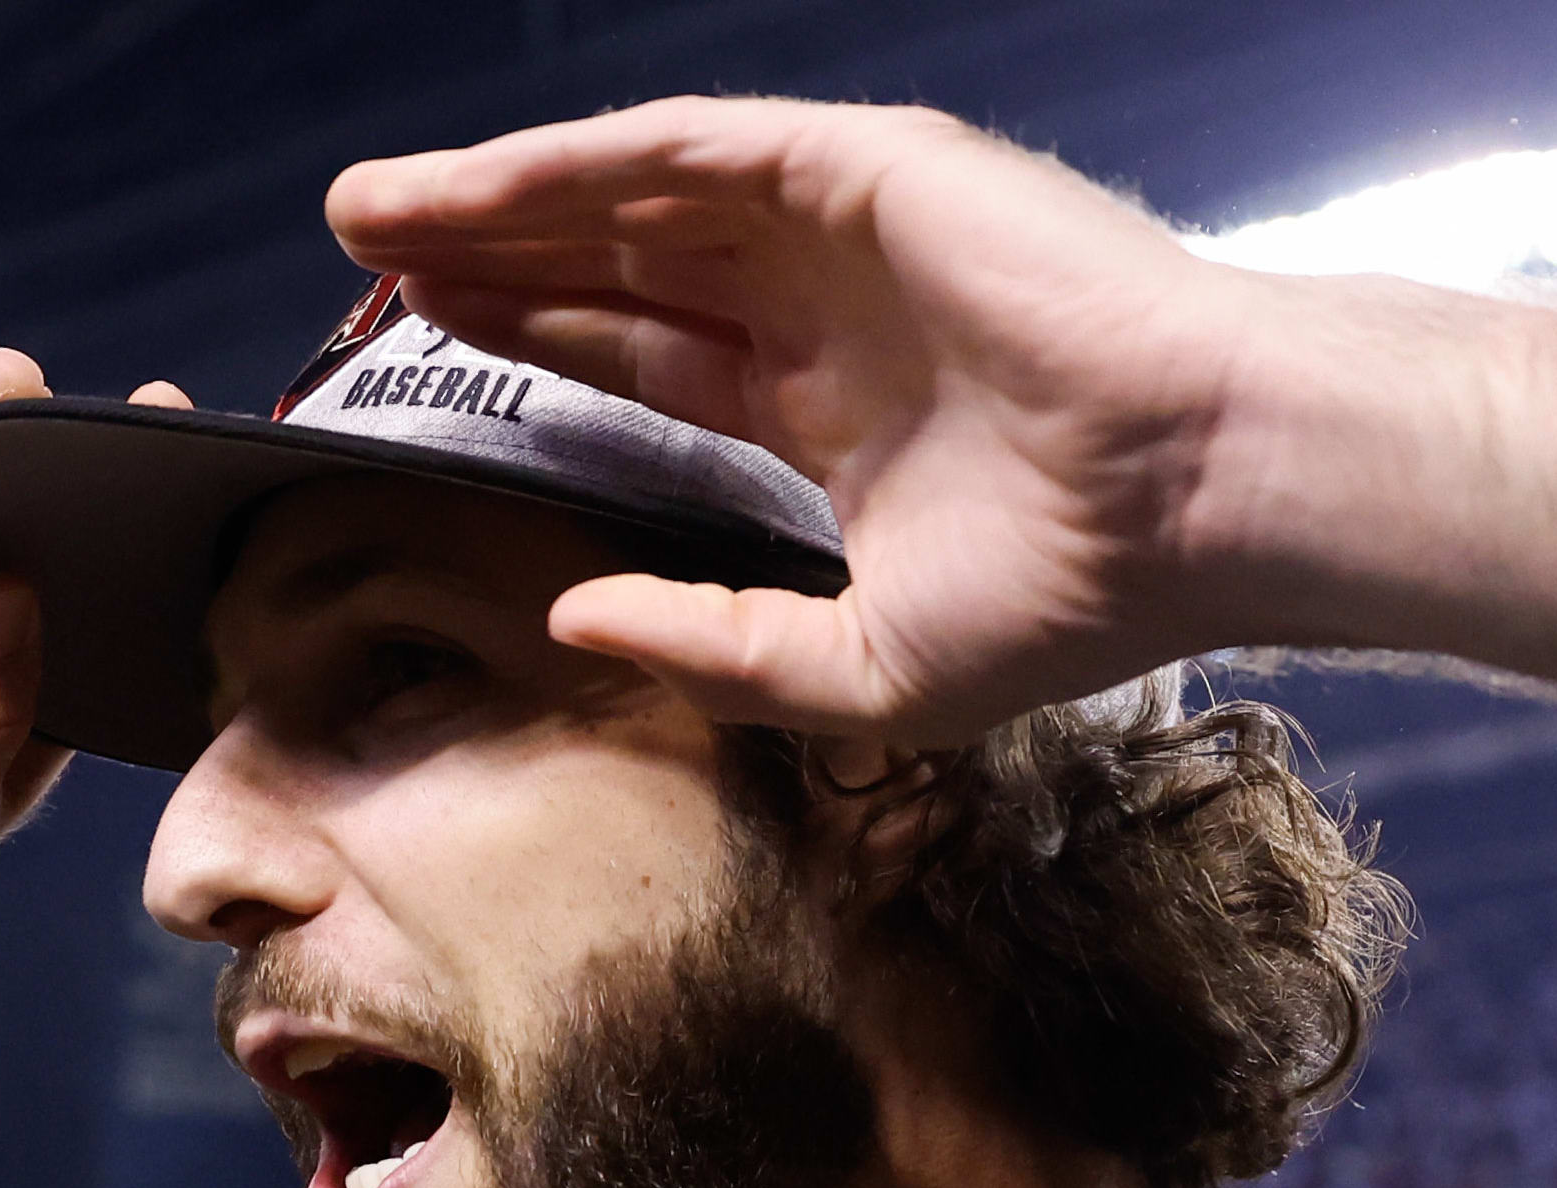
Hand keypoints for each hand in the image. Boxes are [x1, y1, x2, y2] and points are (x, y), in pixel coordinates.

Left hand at [327, 98, 1272, 743]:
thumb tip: (568, 622)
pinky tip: (481, 190)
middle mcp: (828, 308)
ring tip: (371, 214)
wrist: (1200, 496)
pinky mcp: (865, 168)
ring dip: (499, 201)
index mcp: (834, 413)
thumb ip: (711, 642)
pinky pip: (686, 152)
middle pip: (617, 268)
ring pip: (632, 196)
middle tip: (356, 267)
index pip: (648, 361)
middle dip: (488, 262)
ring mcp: (845, 229)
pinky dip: (578, 168)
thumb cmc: (1075, 595)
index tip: (422, 360)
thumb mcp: (856, 665)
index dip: (536, 349)